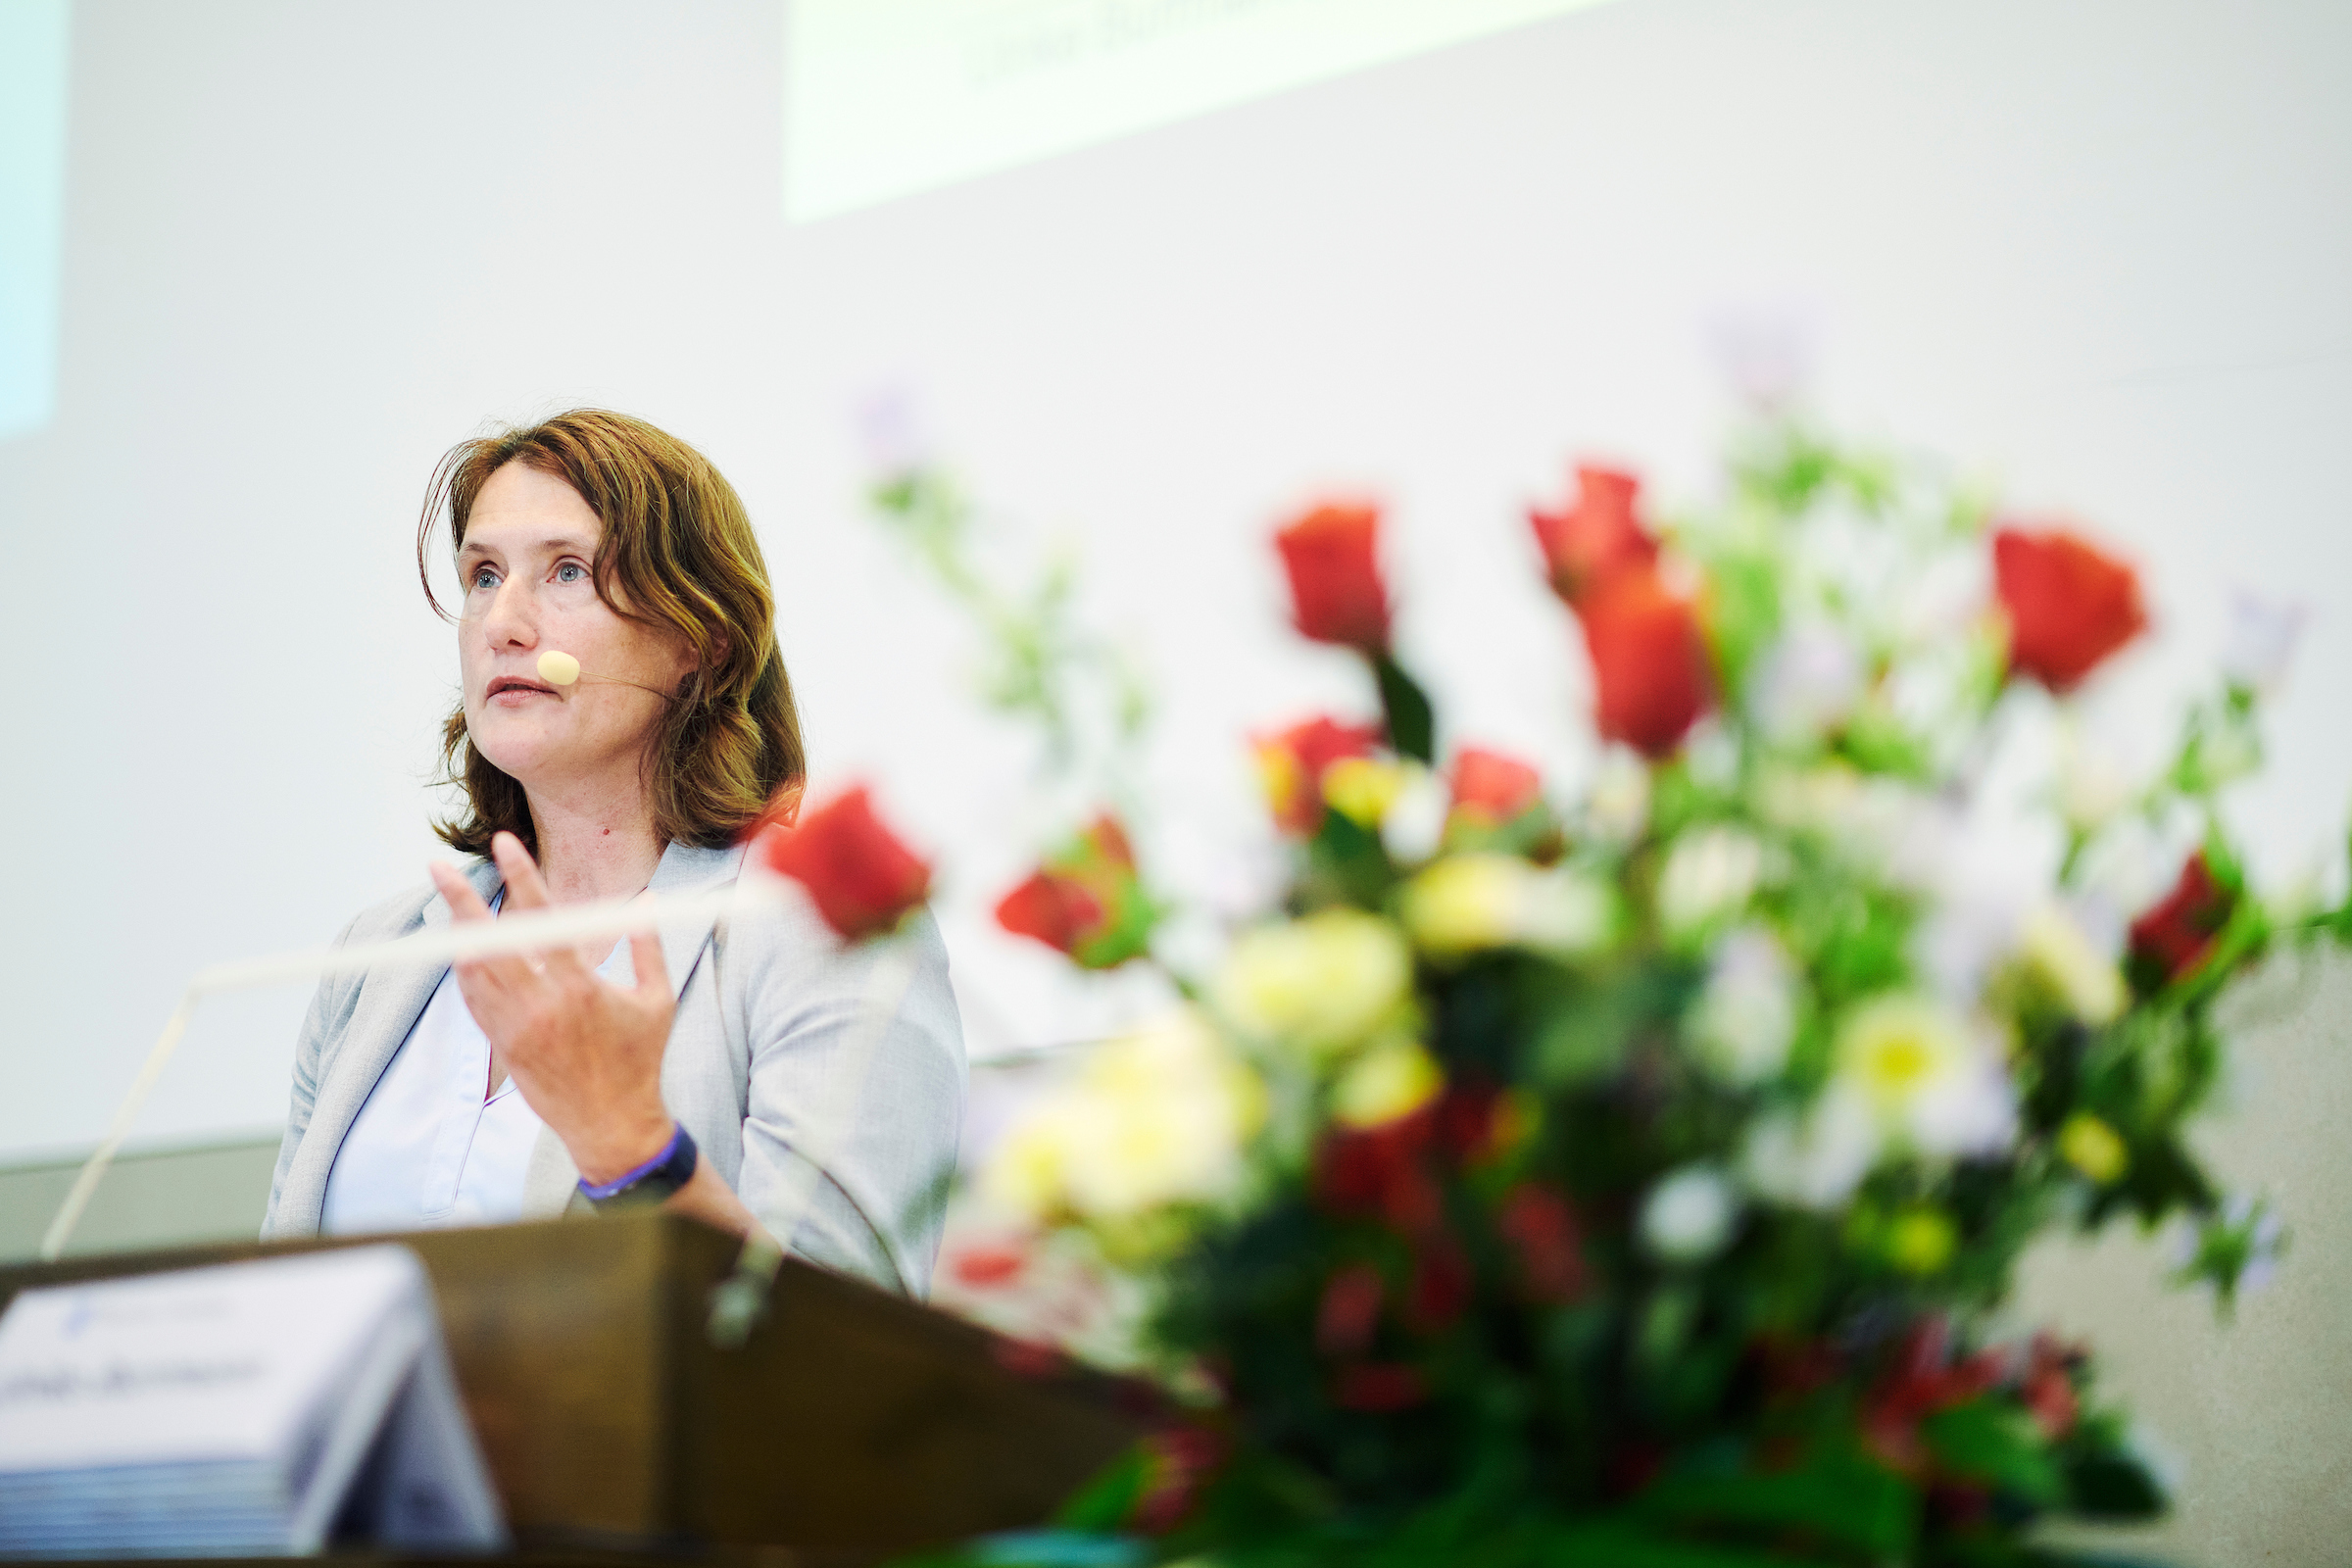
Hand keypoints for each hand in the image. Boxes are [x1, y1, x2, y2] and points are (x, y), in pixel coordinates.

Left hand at [428, 832, 676, 1184]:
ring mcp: (515, 1028)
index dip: (520, 877)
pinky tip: (460, 948)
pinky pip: (474, 1000)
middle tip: (438, 867)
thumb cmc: (640, 1061)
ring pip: (472, 970)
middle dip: (461, 900)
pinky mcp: (503, 1046)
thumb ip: (649, 947)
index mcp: (579, 987)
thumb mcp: (658, 1001)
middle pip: (489, 942)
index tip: (504, 845)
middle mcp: (540, 1005)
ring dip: (457, 933)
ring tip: (448, 901)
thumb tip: (647, 900)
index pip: (542, 919)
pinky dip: (465, 971)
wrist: (612, 1125)